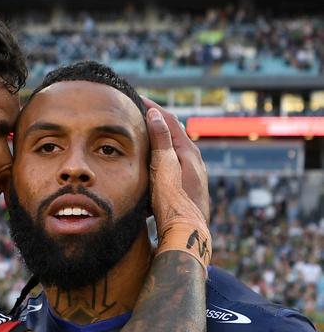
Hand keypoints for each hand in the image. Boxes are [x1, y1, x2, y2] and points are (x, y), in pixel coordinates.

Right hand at [143, 97, 209, 223]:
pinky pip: (173, 166)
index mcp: (189, 153)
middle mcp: (194, 162)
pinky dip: (161, 159)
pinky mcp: (189, 190)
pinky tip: (154, 168)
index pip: (171, 122)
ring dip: (159, 142)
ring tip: (144, 138)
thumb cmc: (173, 201)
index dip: (154, 108)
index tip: (138, 98)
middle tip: (140, 114)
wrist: (186, 233)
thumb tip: (156, 114)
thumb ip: (161, 141)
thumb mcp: (164, 167)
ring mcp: (193, 177)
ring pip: (174, 152)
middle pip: (174, 135)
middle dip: (158, 123)